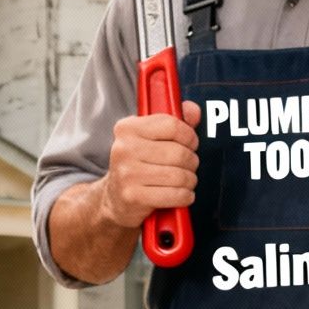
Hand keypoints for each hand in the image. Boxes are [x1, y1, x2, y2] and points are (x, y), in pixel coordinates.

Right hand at [96, 101, 201, 228]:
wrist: (115, 197)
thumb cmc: (138, 164)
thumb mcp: (151, 138)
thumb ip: (174, 122)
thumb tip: (193, 110)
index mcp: (128, 128)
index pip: (172, 125)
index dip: (189, 136)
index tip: (190, 143)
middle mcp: (124, 149)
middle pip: (179, 153)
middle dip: (191, 162)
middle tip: (187, 166)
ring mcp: (127, 174)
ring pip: (179, 175)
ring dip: (189, 180)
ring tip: (183, 181)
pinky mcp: (133, 196)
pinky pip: (175, 195)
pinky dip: (185, 196)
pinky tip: (180, 194)